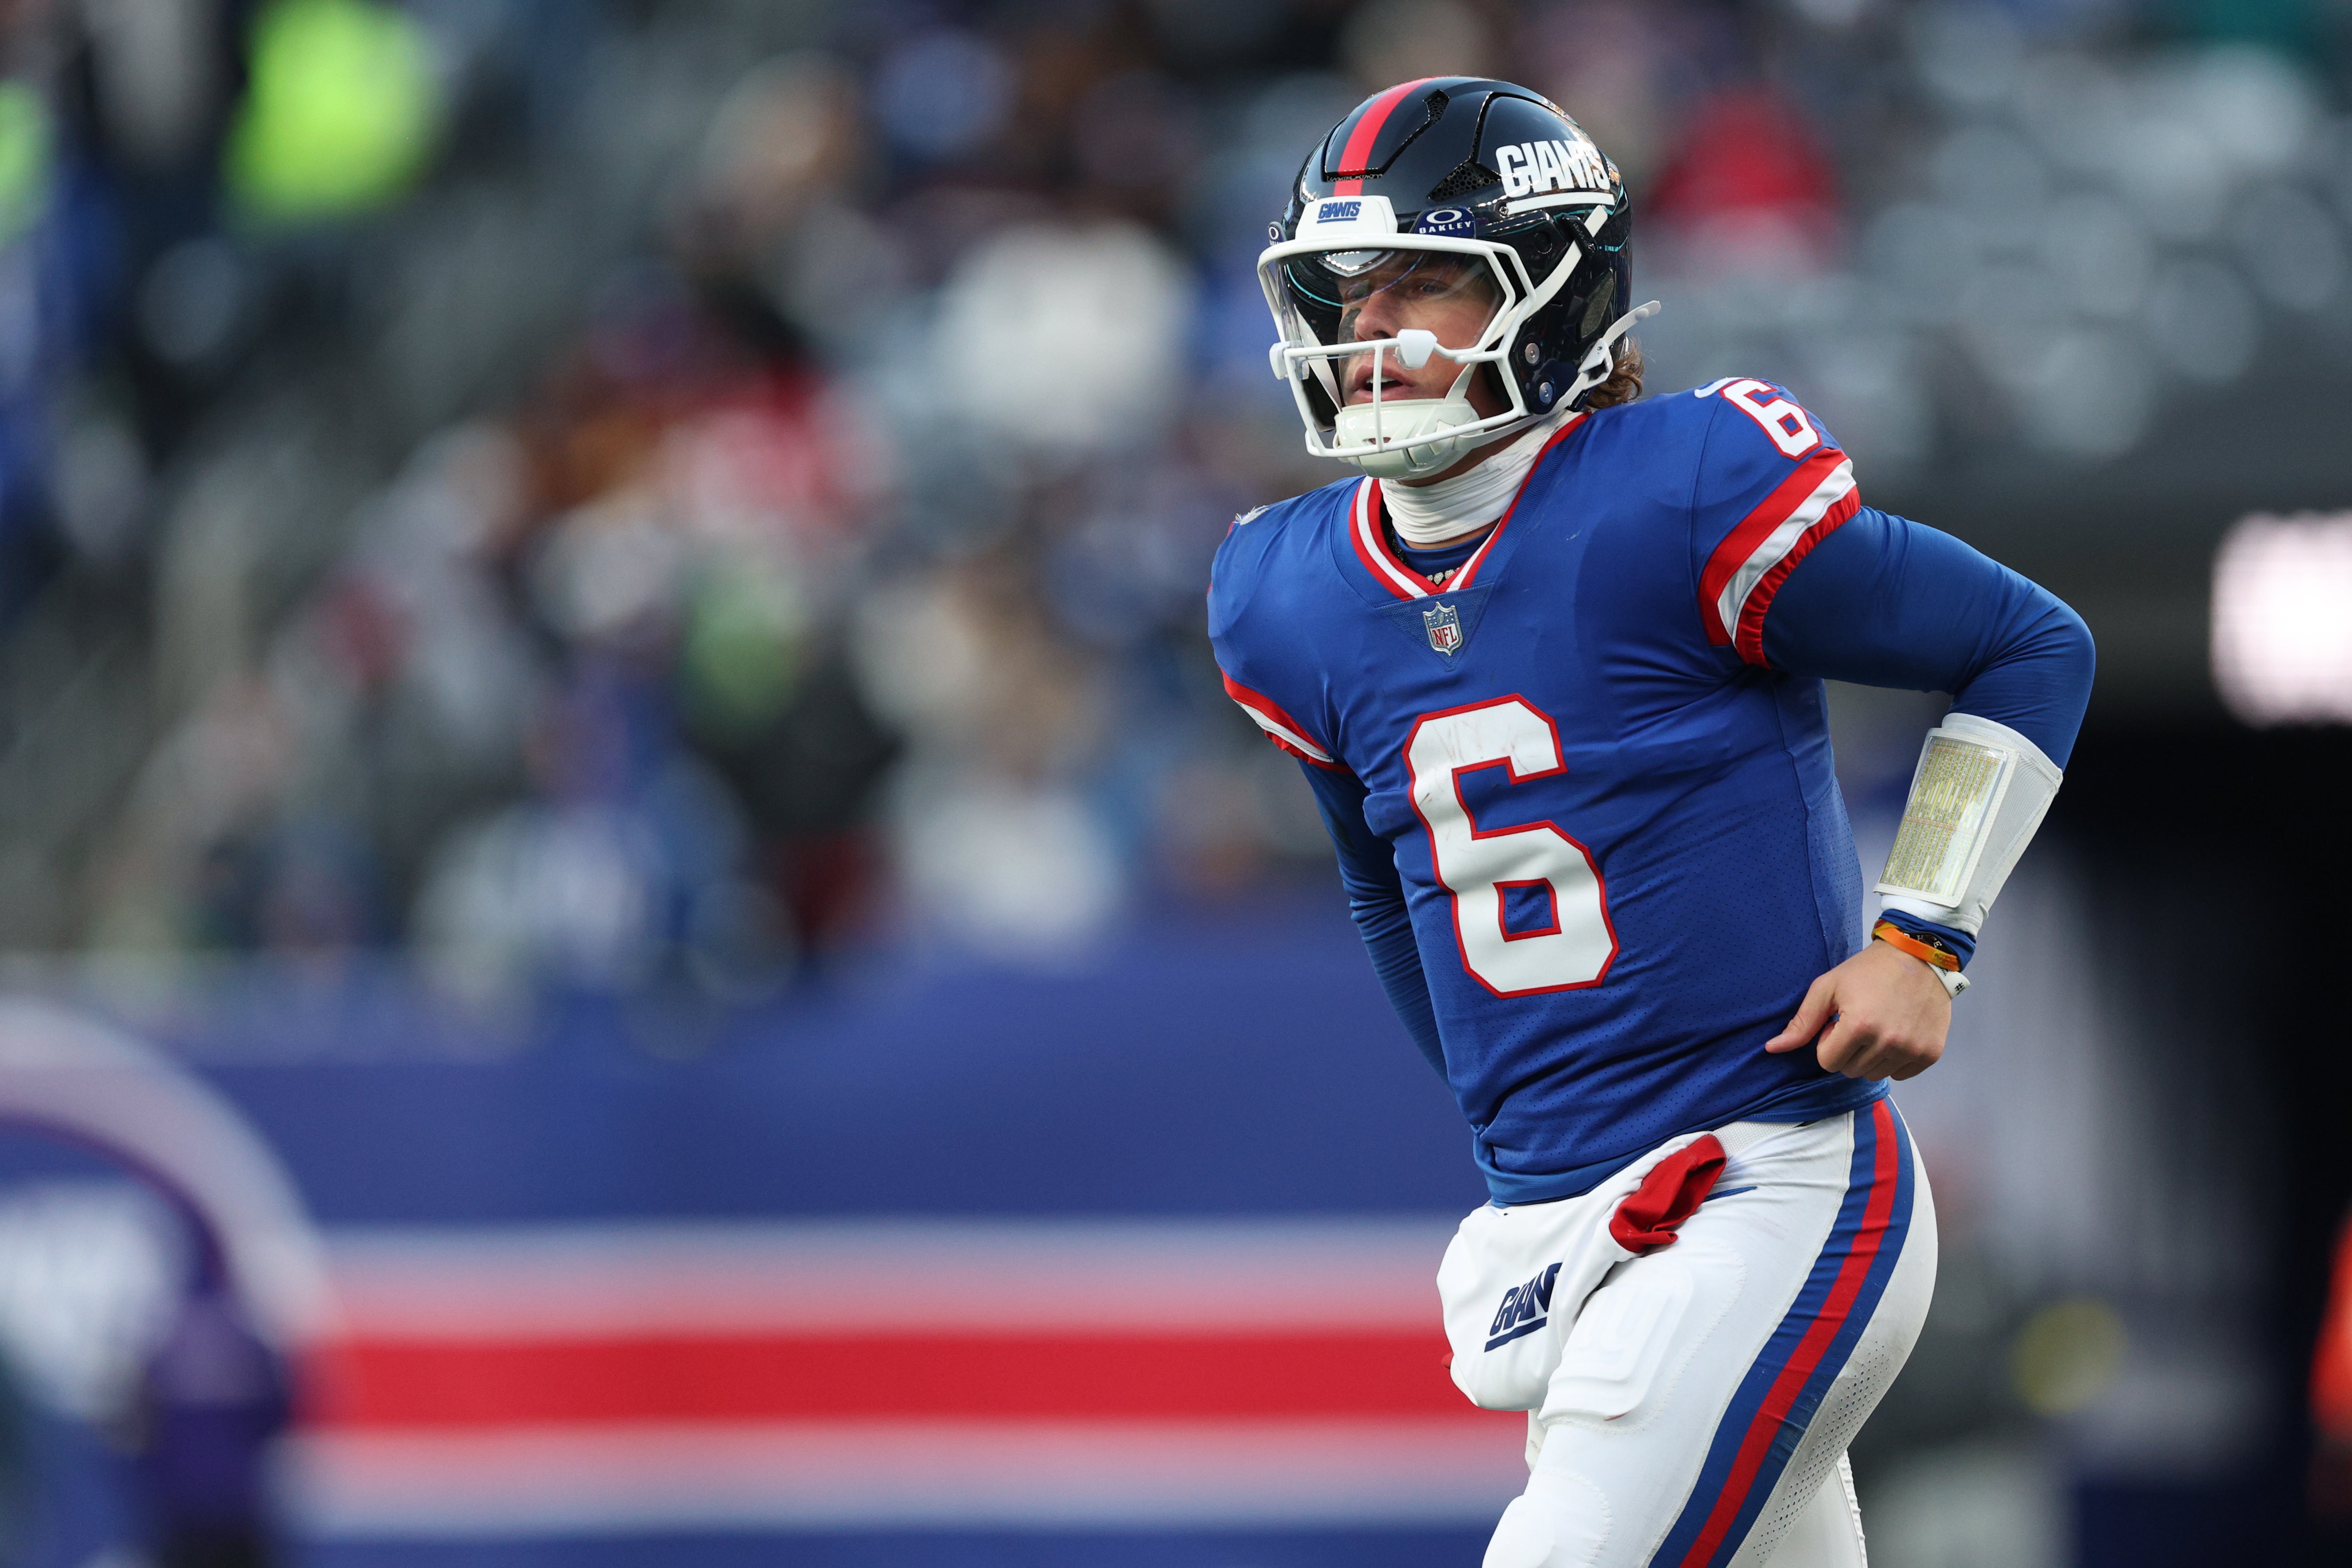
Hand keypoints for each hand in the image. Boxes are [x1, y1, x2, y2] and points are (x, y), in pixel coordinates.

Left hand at [1763, 940, 1950, 1081]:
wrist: (1919, 957)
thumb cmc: (1867, 970)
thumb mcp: (1827, 988)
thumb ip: (1801, 1022)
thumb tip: (1772, 1049)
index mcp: (1859, 1027)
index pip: (1828, 1062)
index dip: (1828, 1043)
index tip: (1839, 1023)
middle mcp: (1888, 1043)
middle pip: (1851, 1071)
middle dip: (1848, 1051)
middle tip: (1859, 1022)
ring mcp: (1912, 1050)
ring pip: (1875, 1074)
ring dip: (1870, 1057)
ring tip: (1878, 1026)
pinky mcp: (1931, 1053)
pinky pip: (1901, 1074)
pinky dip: (1894, 1060)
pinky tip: (1897, 1033)